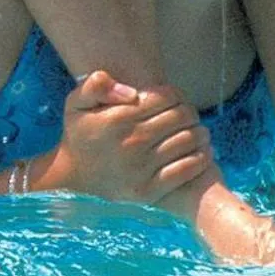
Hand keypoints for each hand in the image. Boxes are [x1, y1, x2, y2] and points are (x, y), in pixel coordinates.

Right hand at [38, 72, 212, 204]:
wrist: (72, 179)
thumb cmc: (80, 136)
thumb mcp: (76, 103)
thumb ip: (96, 85)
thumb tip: (131, 92)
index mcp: (117, 118)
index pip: (165, 97)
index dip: (175, 95)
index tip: (173, 100)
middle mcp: (131, 142)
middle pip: (182, 117)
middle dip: (189, 112)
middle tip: (187, 116)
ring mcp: (141, 168)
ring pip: (190, 140)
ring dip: (200, 133)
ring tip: (197, 132)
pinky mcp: (150, 190)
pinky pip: (188, 168)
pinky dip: (202, 158)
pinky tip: (201, 152)